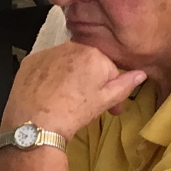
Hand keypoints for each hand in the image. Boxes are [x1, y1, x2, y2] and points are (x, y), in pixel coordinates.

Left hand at [0, 41, 146, 137]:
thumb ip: (124, 85)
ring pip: (65, 63)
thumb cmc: (73, 112)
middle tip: (87, 105)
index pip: (109, 68)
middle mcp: (70, 46)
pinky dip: (49, 78)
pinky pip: (46, 67)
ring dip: (70, 78)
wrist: (35, 124)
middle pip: (86, 63)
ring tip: (66, 101)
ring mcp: (48, 53)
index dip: (111, 90)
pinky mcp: (30, 61)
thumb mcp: (104, 101)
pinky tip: (49, 95)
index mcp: (94, 53)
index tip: (111, 107)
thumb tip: (140, 74)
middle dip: (90, 82)